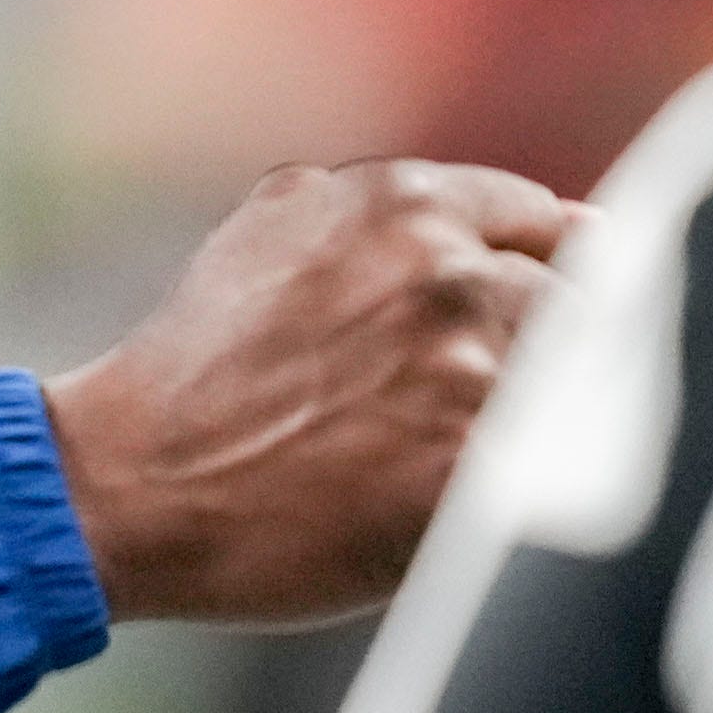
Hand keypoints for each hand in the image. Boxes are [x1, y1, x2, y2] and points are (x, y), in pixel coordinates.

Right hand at [43, 160, 576, 627]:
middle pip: (582, 304)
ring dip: (552, 425)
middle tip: (510, 411)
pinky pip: (559, 468)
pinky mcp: (472, 465)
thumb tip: (525, 217)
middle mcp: (447, 267)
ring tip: (495, 466)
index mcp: (406, 202)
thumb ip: (386, 209)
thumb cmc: (198, 370)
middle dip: (552, 356)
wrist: (131, 483)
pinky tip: (496, 510)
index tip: (551, 326)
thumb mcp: (274, 229)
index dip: (550, 282)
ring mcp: (466, 366)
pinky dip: (541, 490)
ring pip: (581, 389)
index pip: (549, 227)